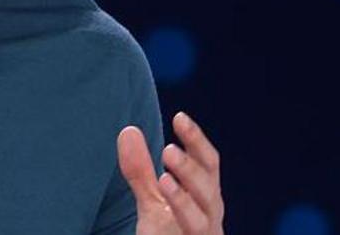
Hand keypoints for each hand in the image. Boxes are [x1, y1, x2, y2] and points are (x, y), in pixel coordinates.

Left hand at [117, 111, 224, 234]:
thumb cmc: (170, 233)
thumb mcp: (153, 201)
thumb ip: (141, 170)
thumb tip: (128, 130)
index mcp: (205, 196)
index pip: (209, 163)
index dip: (197, 140)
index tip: (179, 117)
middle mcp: (211, 216)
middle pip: (209, 188)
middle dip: (191, 168)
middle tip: (168, 149)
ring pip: (203, 217)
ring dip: (185, 197)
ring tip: (164, 177)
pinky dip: (182, 217)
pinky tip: (163, 207)